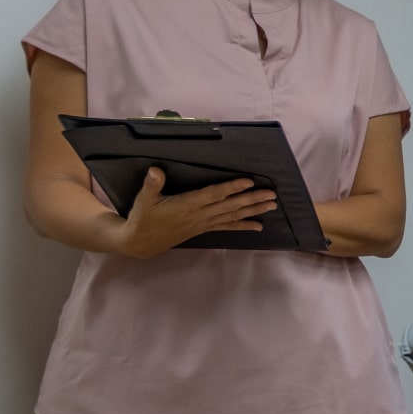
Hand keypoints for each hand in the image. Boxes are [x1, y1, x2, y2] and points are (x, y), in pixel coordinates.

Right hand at [116, 169, 275, 258]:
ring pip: (232, 216)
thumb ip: (152, 184)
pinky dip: (243, 225)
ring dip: (253, 210)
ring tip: (272, 205)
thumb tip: (155, 170)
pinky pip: (227, 227)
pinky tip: (258, 226)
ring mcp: (204, 223)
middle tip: (271, 195)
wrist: (141, 242)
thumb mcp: (144, 199)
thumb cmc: (143, 217)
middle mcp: (199, 215)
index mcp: (187, 205)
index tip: (248, 182)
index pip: (213, 194)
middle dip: (251, 200)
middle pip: (230, 206)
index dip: (231, 188)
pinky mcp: (204, 229)